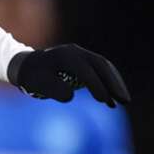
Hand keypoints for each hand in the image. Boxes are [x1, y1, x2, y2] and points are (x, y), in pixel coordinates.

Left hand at [8, 43, 130, 106]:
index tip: (103, 101)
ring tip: (124, 101)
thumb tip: (70, 96)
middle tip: (125, 101)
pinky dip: (108, 84)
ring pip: (104, 67)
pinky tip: (112, 101)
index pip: (85, 70)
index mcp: (65, 56)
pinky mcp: (85, 62)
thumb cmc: (32, 77)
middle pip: (101, 65)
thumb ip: (53, 89)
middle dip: (114, 83)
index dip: (95, 84)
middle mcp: (76, 52)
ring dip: (115, 83)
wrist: (28, 66)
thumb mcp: (38, 84)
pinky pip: (101, 71)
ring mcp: (82, 55)